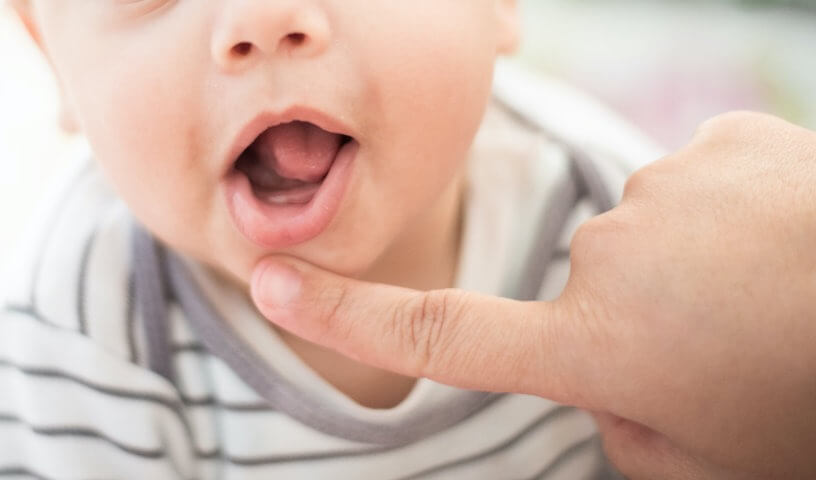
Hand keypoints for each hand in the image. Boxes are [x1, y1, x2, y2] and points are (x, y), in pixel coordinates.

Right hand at [250, 112, 815, 478]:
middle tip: (734, 352)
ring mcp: (664, 189)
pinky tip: (788, 242)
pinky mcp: (721, 141)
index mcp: (597, 347)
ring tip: (774, 297)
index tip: (270, 283)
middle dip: (639, 319)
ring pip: (645, 235)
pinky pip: (695, 184)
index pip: (440, 333)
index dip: (346, 314)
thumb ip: (620, 420)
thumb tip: (604, 373)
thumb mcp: (703, 461)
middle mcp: (609, 258)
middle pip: (585, 290)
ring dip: (692, 266)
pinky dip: (731, 213)